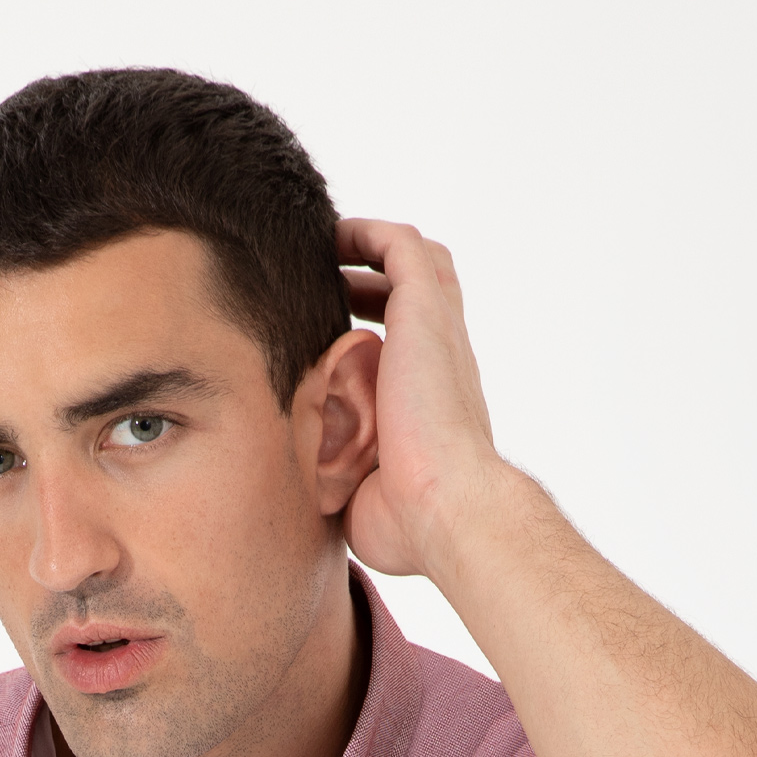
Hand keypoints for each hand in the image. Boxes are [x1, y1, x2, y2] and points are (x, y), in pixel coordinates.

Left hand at [335, 218, 503, 579]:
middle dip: (377, 279)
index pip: (414, 344)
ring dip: (373, 249)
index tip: (336, 328)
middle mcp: (444, 359)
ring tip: (327, 250)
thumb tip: (311, 491)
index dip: (379, 326)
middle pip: (422, 291)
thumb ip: (340, 479)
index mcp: (433, 400)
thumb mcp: (362, 495)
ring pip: (416, 260)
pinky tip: (330, 236)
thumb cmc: (407, 524)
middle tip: (330, 284)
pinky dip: (368, 233)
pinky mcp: (424, 314)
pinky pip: (399, 247)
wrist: (445, 512)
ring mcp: (438, 333)